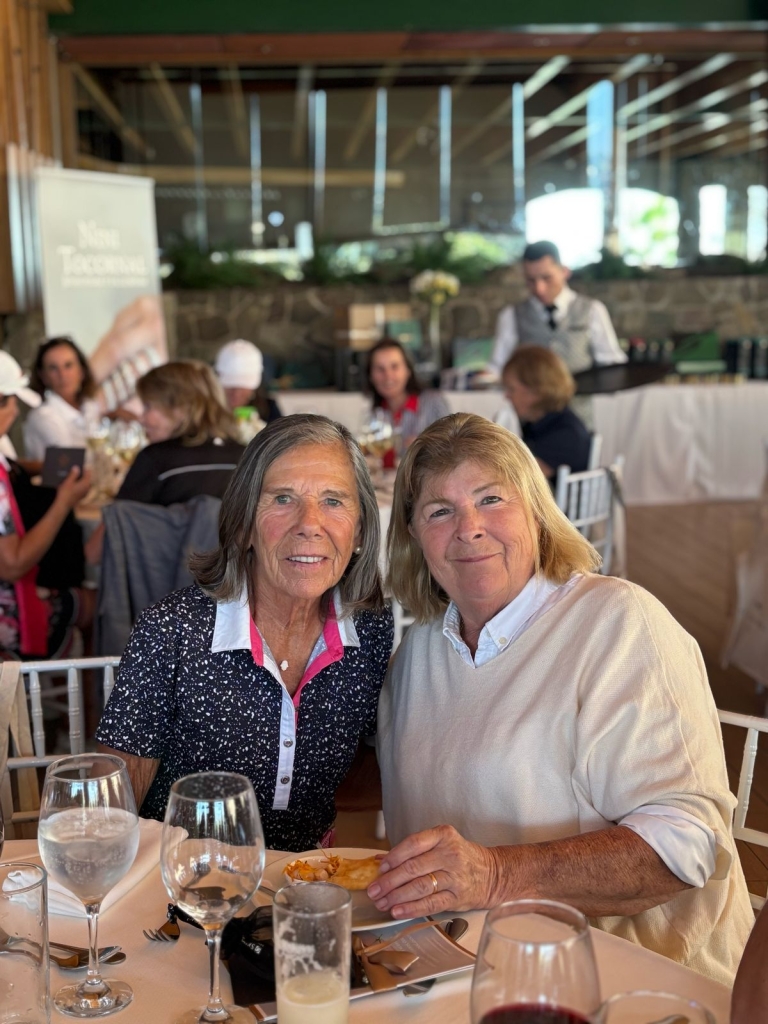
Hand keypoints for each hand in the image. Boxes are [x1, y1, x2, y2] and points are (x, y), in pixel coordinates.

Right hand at [56, 466, 91, 507]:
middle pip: (85, 477)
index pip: (88, 472)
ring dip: (78, 478)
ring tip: (70, 474)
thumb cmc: (65, 493)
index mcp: (86, 483)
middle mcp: (87, 488)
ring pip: (83, 482)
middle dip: (80, 473)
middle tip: (73, 468)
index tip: (77, 463)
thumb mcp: (68, 481)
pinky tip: (69, 482)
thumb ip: (73, 474)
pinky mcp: (81, 496)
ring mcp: (85, 492)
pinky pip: (80, 487)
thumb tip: (77, 467)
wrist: (63, 505)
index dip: (83, 467)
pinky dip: (76, 484)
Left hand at [366, 824, 497, 918]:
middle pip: (413, 868)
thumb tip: (379, 860)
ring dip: (397, 897)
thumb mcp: (440, 844)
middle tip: (374, 890)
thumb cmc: (460, 857)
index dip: (394, 857)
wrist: (492, 873)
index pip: (413, 844)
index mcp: (443, 835)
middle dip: (389, 881)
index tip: (380, 868)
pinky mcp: (457, 897)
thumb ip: (412, 850)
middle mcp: (449, 854)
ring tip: (382, 903)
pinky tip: (398, 912)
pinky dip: (412, 909)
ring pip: (420, 887)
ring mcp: (454, 876)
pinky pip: (431, 904)